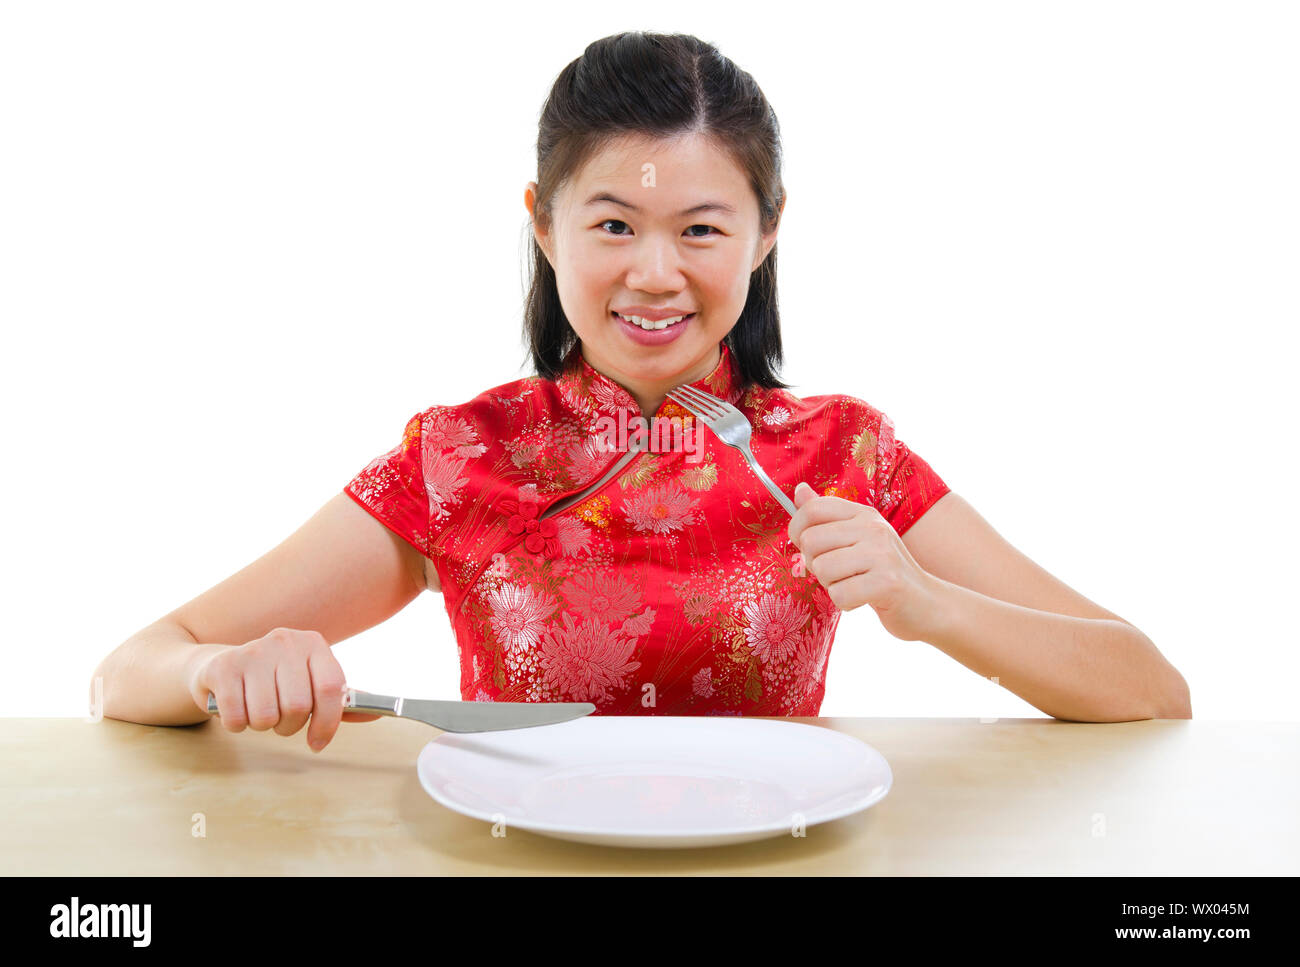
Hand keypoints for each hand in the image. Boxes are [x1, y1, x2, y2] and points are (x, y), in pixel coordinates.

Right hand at [187, 627, 380, 752]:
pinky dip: (237, 724)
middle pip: (298, 706)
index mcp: (313, 643)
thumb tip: (377, 714)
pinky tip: (237, 708)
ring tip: (258, 710)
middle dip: (289, 726)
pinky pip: (237, 717)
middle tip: (280, 720)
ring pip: (266, 716)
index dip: (328, 722)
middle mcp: (285, 641)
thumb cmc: (274, 680)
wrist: (219, 665)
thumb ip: (340, 700)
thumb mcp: (309, 681)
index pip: (331, 687)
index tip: (318, 742)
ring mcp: (252, 651)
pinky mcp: (223, 667)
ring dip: (262, 726)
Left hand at [787, 481, 941, 641]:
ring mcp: (882, 554)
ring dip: (831, 586)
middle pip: (810, 541)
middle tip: (838, 573)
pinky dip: (845, 603)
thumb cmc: (884, 573)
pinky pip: (839, 594)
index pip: (813, 509)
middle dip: (814, 564)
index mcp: (864, 514)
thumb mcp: (858, 538)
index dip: (797, 530)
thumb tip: (799, 490)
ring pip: (822, 569)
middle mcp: (873, 528)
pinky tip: (864, 598)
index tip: (807, 548)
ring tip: (854, 585)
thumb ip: (827, 517)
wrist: (928, 604)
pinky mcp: (887, 582)